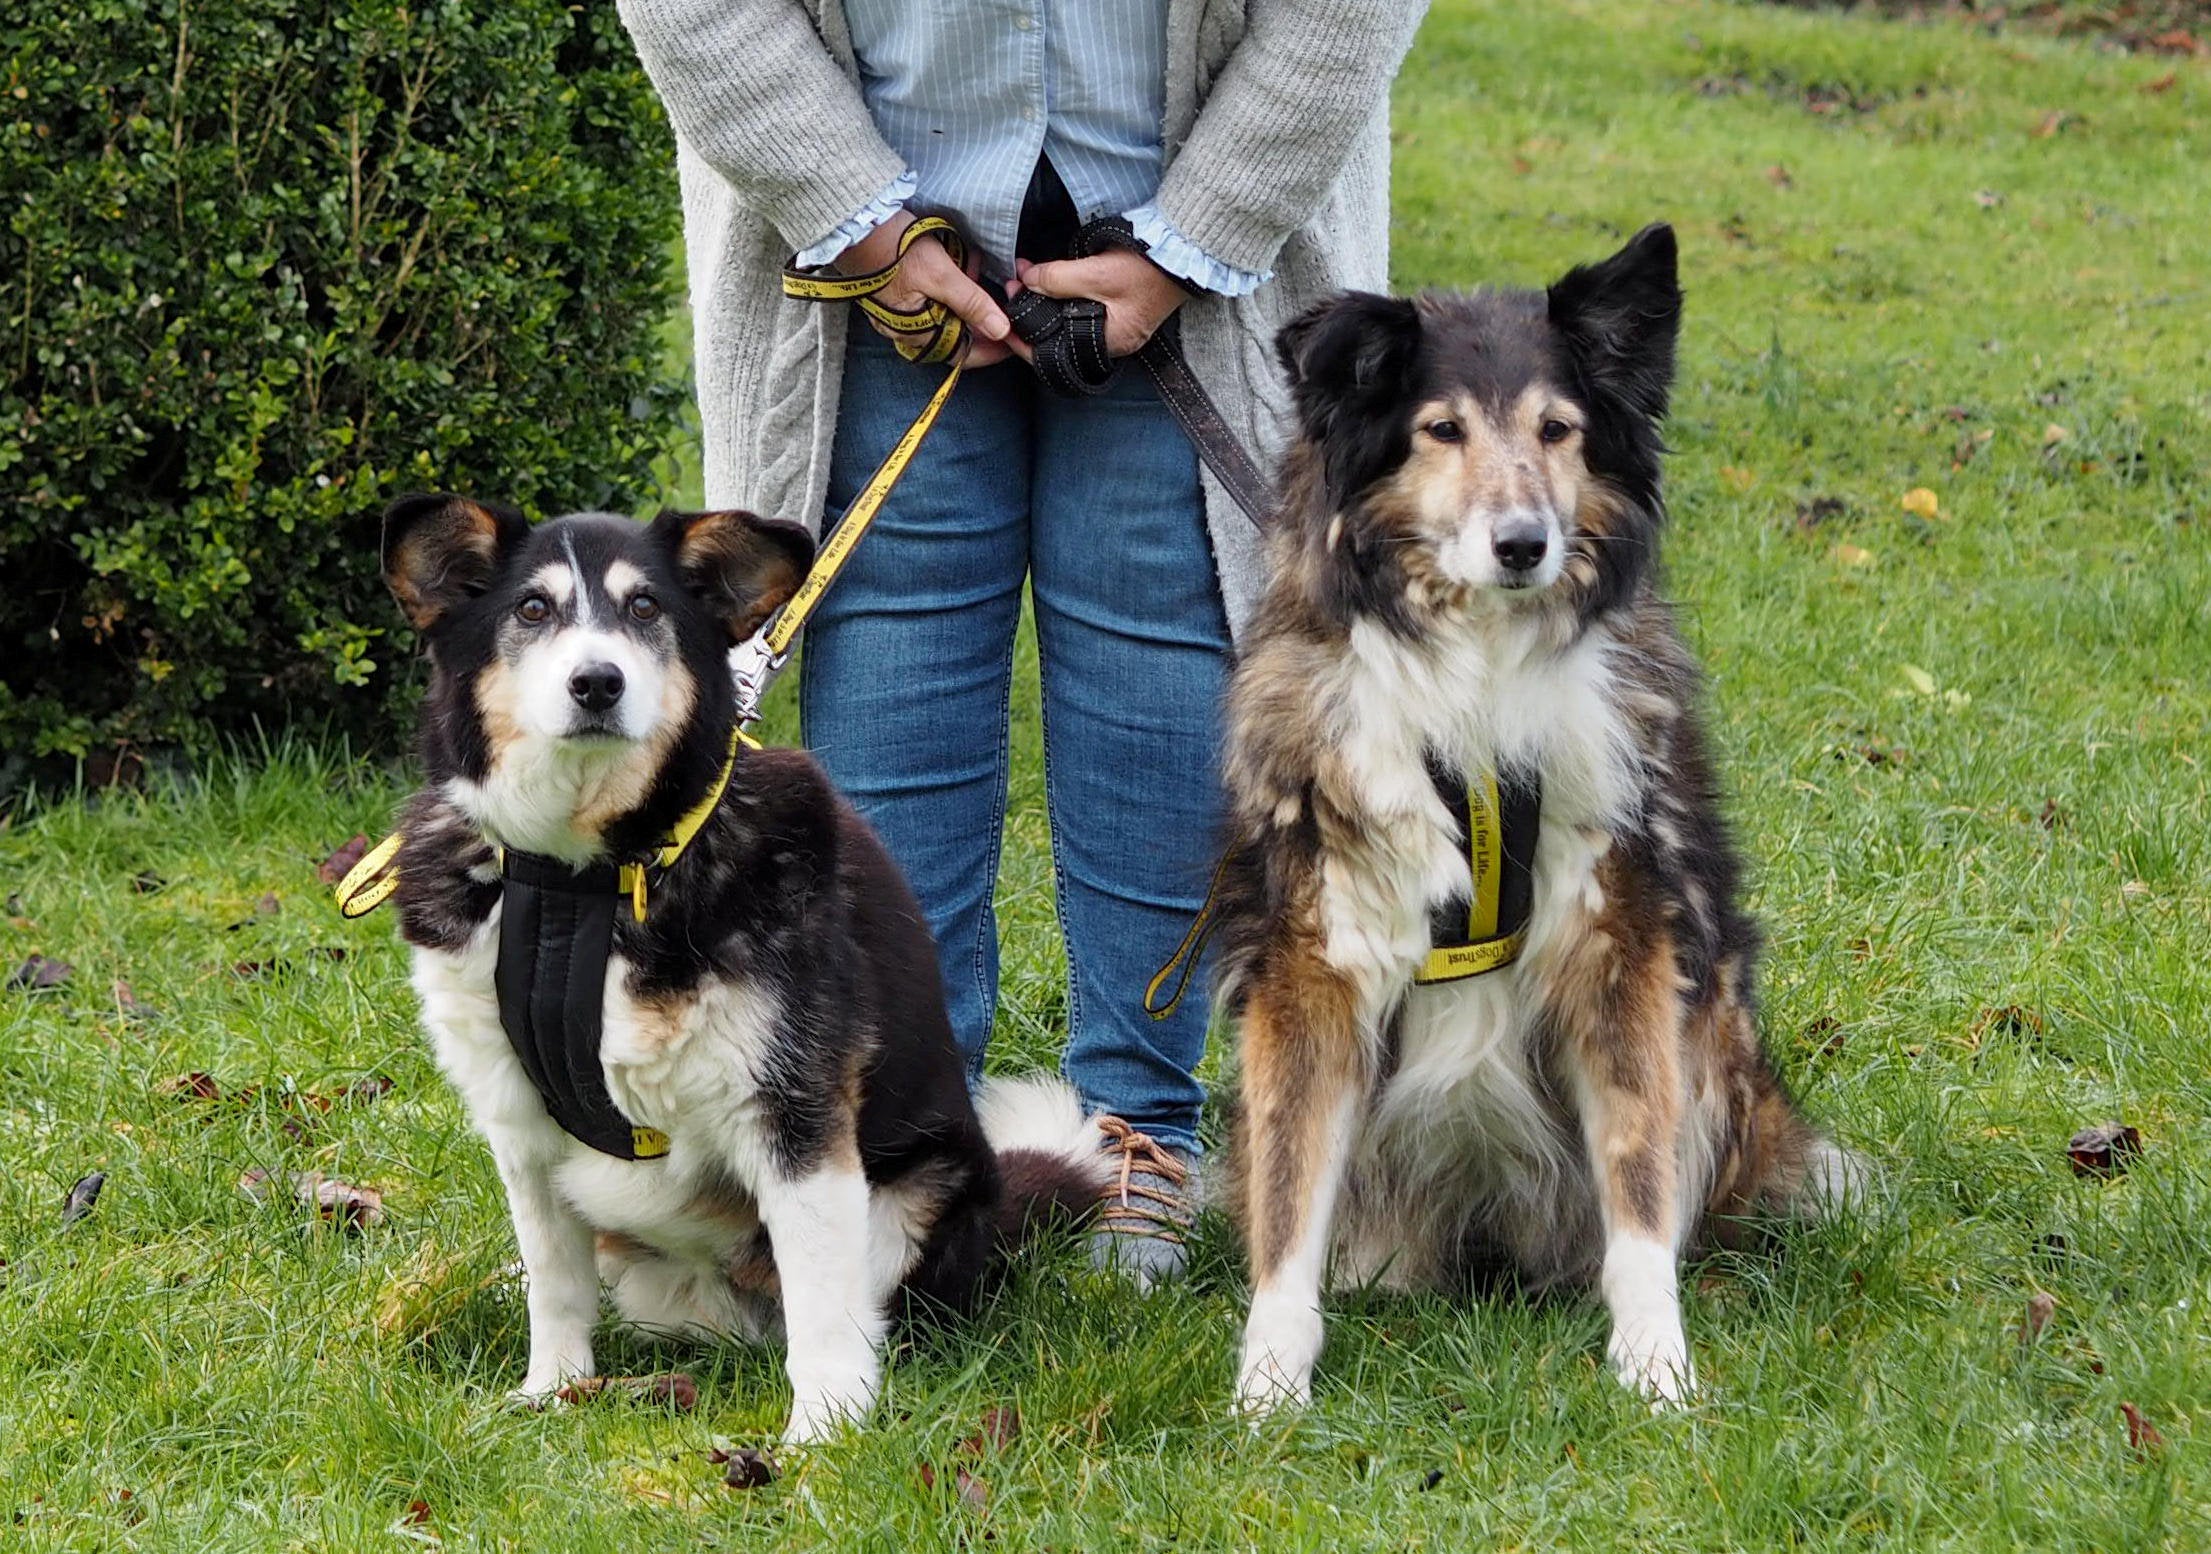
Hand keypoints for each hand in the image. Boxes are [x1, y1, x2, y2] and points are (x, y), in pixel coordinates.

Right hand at [835, 211, 1022, 366]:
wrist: (856, 223)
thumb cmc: (894, 248)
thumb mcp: (942, 274)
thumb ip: (972, 303)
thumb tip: (1000, 330)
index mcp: (915, 332)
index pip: (961, 355)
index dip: (990, 350)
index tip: (1011, 338)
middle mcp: (904, 330)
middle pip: (954, 334)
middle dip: (978, 315)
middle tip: (996, 293)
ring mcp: (897, 313)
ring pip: (943, 315)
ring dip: (964, 296)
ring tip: (974, 266)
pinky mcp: (895, 294)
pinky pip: (929, 299)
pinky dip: (948, 286)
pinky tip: (956, 262)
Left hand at [1013, 249, 1187, 357]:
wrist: (1185, 247)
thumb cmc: (1148, 267)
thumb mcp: (1097, 273)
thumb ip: (1058, 279)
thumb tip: (1025, 281)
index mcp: (1110, 341)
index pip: (1056, 352)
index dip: (1026, 338)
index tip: (1005, 317)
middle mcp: (1113, 339)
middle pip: (1061, 335)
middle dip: (1034, 314)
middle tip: (1012, 289)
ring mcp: (1118, 323)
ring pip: (1070, 319)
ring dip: (1047, 301)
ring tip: (1026, 281)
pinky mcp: (1120, 305)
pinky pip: (1083, 306)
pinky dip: (1064, 295)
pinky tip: (1050, 280)